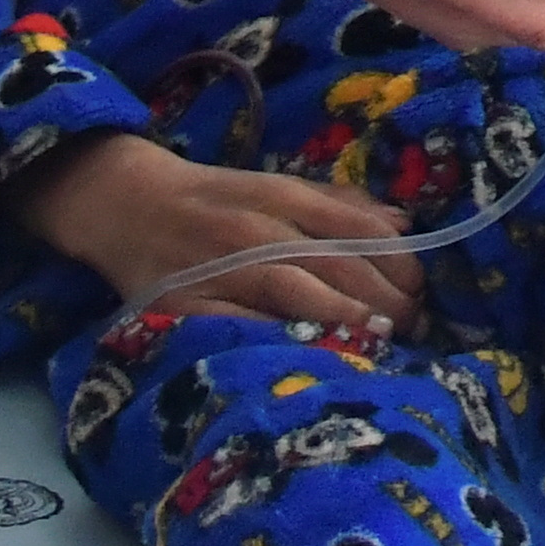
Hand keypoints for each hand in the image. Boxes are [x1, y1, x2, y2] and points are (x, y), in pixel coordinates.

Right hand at [24, 136, 416, 342]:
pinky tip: (316, 358)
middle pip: (338, 266)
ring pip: (298, 293)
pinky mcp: (185, 305)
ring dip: (348, 322)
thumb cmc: (213, 200)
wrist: (122, 202)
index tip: (422, 289)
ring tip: (382, 343)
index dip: (401, 262)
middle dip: (387, 300)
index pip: (359, 228)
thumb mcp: (276, 188)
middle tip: (414, 328)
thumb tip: (405, 227)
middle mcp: (255, 229)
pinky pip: (242, 327)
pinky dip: (283, 341)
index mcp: (281, 195)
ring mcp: (219, 267)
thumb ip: (339, 207)